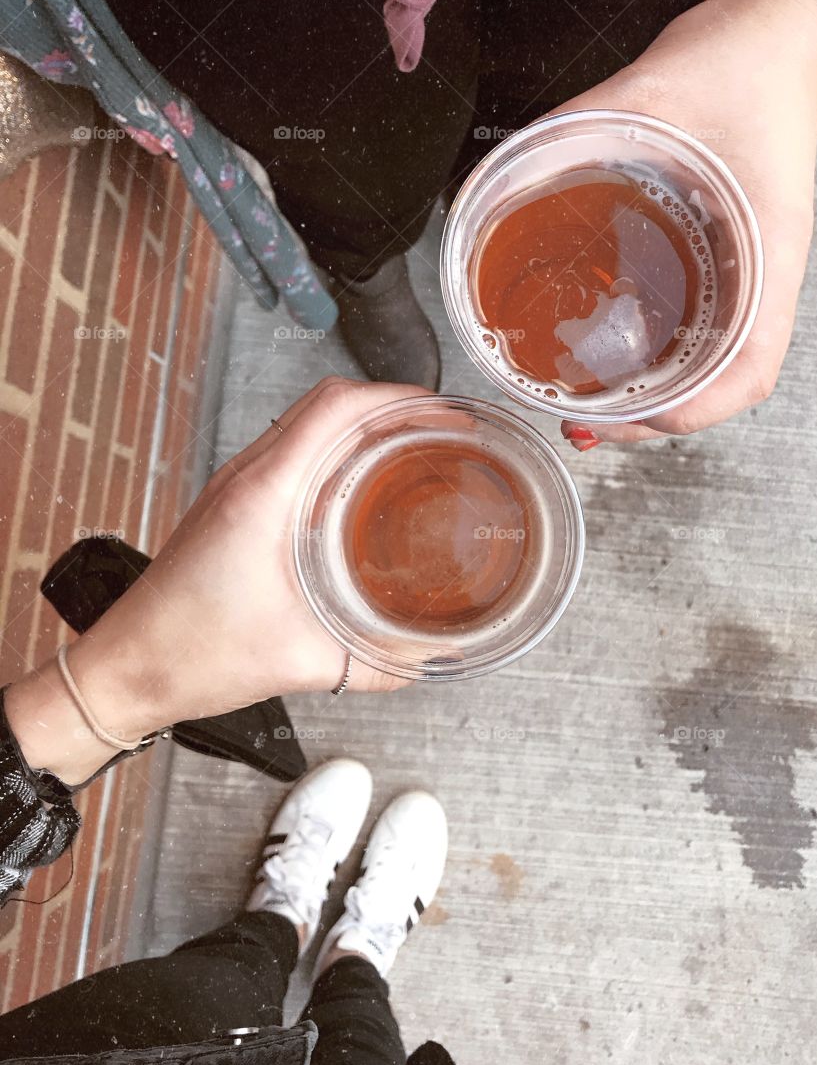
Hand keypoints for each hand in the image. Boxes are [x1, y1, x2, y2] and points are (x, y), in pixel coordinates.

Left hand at [7, 378, 427, 782]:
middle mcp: (247, 477)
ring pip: (306, 423)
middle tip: (439, 429)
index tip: (441, 412)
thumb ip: (376, 664)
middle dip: (389, 404)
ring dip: (360, 424)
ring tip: (410, 449)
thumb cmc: (191, 653)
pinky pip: (290, 453)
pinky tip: (362, 489)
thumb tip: (427, 658)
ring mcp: (235, 486)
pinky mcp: (230, 504)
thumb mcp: (302, 661)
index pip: (337, 407)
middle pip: (326, 402)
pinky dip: (333, 451)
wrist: (126, 666)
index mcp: (264, 494)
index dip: (397, 398)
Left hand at [554, 0, 816, 444]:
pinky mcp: (732, 254)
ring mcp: (751, 268)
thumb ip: (569, 138)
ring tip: (590, 407)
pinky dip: (663, 354)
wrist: (775, 34)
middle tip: (584, 426)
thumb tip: (495, 182)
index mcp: (765, 252)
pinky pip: (707, 324)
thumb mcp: (645, 100)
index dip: (692, 412)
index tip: (627, 420)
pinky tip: (614, 353)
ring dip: (657, 396)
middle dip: (654, 419)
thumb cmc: (733, 66)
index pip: (751, 370)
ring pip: (716, 362)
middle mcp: (763, 273)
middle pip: (727, 382)